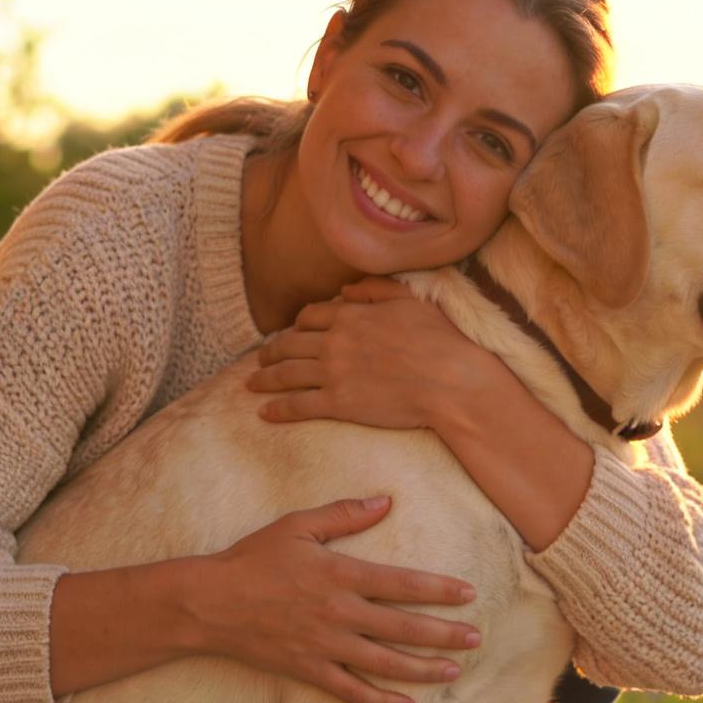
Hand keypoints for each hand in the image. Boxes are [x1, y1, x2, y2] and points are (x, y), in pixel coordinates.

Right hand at [189, 495, 480, 702]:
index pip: (401, 583)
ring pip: (385, 663)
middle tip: (476, 639)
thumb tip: (385, 501)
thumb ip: (344, 514)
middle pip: (402, 627)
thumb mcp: (297, 525)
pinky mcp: (308, 669)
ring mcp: (325, 645)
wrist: (209, 602)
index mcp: (340, 574)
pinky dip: (380, 702)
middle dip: (444, 634)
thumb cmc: (253, 558)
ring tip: (452, 671)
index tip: (468, 594)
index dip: (438, 589)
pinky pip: (351, 691)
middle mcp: (339, 613)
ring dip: (422, 669)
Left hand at [246, 277, 493, 429]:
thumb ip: (375, 289)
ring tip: (252, 383)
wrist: (450, 380)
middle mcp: (334, 342)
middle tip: (260, 358)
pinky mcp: (338, 404)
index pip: (311, 316)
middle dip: (272, 351)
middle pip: (290, 344)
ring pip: (287, 373)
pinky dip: (277, 409)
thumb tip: (346, 289)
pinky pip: (298, 405)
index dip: (298, 324)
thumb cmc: (439, 339)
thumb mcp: (409, 299)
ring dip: (265, 378)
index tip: (293, 331)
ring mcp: (333, 373)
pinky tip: (264, 413)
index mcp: (350, 314)